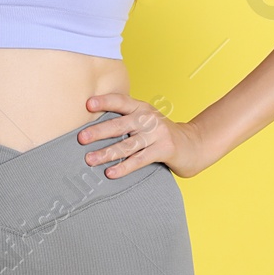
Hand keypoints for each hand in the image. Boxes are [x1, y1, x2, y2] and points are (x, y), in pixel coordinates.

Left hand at [77, 93, 214, 178]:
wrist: (192, 144)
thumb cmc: (160, 133)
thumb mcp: (145, 120)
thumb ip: (125, 119)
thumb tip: (92, 127)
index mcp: (141, 107)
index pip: (121, 101)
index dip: (105, 101)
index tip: (87, 104)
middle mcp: (148, 118)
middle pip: (120, 124)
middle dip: (99, 131)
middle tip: (81, 138)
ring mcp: (157, 134)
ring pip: (127, 145)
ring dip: (107, 153)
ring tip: (90, 160)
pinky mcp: (164, 150)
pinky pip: (139, 160)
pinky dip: (124, 167)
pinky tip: (110, 173)